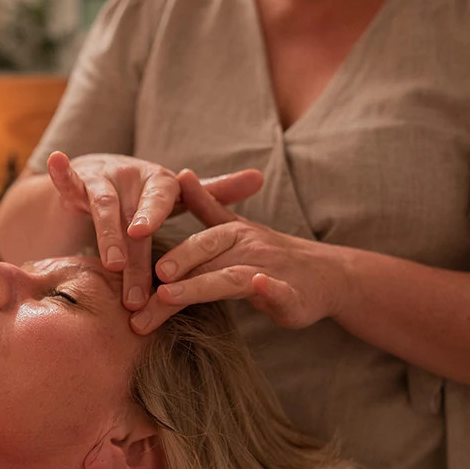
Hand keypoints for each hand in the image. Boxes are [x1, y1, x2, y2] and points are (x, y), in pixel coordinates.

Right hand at [45, 152, 263, 309]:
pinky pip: (68, 180)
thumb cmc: (151, 193)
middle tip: (136, 290)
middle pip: (132, 218)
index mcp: (160, 181)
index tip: (146, 235)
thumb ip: (215, 191)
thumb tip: (260, 176)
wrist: (109, 173)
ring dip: (105, 236)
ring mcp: (104, 179)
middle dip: (133, 255)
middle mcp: (132, 177)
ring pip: (103, 210)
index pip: (161, 201)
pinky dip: (62, 172)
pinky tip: (57, 161)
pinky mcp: (79, 184)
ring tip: (109, 265)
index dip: (153, 216)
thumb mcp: (180, 194)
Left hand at [129, 169, 350, 333]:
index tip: (141, 263)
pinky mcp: (292, 296)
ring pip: (231, 278)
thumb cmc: (273, 255)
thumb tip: (181, 173)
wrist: (328, 275)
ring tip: (170, 296)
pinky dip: (270, 288)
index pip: (196, 242)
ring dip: (200, 285)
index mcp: (234, 234)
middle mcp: (249, 248)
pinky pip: (281, 290)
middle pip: (206, 258)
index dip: (170, 253)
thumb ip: (207, 207)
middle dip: (176, 270)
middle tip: (148, 284)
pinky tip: (259, 286)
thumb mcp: (238, 227)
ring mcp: (270, 271)